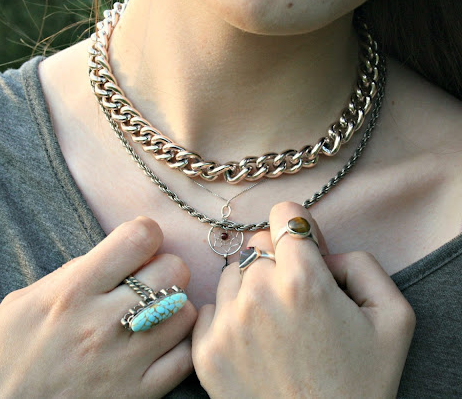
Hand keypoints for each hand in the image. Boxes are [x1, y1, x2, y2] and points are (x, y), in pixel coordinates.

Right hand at [0, 217, 195, 397]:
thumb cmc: (0, 358)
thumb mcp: (23, 301)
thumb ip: (72, 275)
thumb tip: (111, 258)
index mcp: (73, 290)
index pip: (139, 237)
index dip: (144, 234)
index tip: (136, 245)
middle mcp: (104, 321)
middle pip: (173, 270)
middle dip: (163, 267)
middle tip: (146, 280)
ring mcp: (125, 360)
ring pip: (185, 312)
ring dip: (174, 307)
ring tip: (154, 314)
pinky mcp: (138, 393)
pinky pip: (185, 358)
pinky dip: (179, 346)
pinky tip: (159, 344)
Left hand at [192, 202, 415, 398]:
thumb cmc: (361, 384)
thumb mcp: (393, 317)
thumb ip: (361, 263)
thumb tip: (321, 251)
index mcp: (302, 280)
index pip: (284, 214)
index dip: (298, 230)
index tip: (304, 251)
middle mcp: (257, 294)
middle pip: (256, 245)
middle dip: (276, 261)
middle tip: (295, 297)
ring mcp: (226, 322)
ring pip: (231, 275)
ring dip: (250, 289)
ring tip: (275, 325)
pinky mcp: (205, 350)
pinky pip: (210, 308)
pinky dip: (228, 318)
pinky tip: (253, 343)